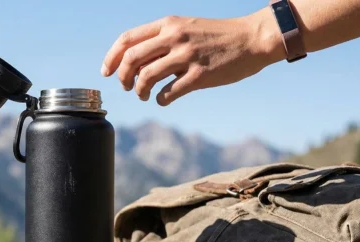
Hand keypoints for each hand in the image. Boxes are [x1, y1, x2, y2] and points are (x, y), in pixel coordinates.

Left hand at [101, 8, 283, 105]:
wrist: (252, 38)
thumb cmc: (217, 36)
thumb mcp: (186, 27)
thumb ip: (161, 40)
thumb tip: (134, 60)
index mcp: (168, 24)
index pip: (127, 39)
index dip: (111, 58)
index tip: (106, 72)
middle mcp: (175, 37)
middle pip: (131, 60)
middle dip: (122, 78)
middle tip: (127, 87)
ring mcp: (187, 56)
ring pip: (146, 77)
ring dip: (139, 91)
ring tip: (144, 95)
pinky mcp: (200, 75)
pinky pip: (168, 93)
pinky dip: (160, 100)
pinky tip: (163, 99)